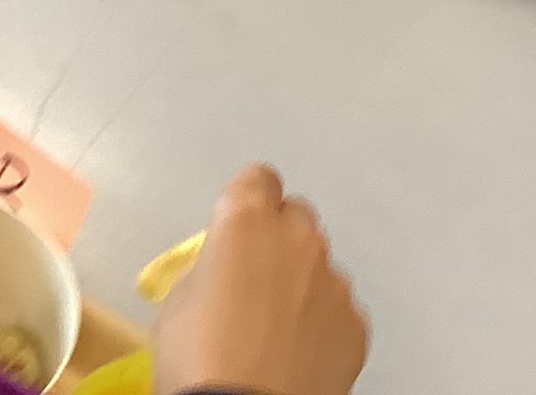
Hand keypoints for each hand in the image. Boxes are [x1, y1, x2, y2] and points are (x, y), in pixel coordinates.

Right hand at [155, 166, 367, 394]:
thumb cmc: (197, 357)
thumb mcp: (179, 299)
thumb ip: (210, 266)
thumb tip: (225, 272)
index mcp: (246, 220)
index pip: (257, 179)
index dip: (246, 201)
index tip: (236, 229)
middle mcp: (298, 238)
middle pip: (295, 216)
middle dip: (277, 238)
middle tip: (254, 281)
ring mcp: (334, 281)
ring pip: (319, 266)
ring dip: (301, 284)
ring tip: (275, 330)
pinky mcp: (357, 323)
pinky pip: (338, 309)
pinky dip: (322, 324)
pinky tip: (298, 355)